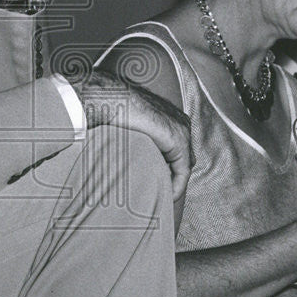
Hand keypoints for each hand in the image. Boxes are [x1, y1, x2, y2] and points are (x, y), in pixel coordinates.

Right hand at [70, 68, 191, 200]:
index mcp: (170, 118)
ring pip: (184, 166)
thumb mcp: (131, 127)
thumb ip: (140, 139)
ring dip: (175, 182)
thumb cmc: (114, 110)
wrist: (112, 100)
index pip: (177, 149)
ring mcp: (182, 131)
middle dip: (173, 175)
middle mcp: (180, 123)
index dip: (169, 168)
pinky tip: (167, 195)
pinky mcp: (179, 142)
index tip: (156, 183)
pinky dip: (177, 185)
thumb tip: (132, 156)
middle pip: (183, 158)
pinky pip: (183, 171)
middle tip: (160, 191)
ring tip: (162, 196)